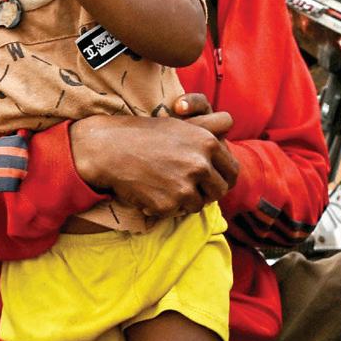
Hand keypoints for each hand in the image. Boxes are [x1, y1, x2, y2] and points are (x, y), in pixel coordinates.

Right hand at [70, 109, 239, 220]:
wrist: (107, 148)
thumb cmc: (142, 135)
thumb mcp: (181, 128)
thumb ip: (205, 145)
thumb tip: (221, 166)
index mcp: (207, 143)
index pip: (232, 171)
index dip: (223, 179)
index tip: (214, 183)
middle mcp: (200, 164)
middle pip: (220, 191)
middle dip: (207, 193)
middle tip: (190, 190)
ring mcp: (185, 185)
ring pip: (198, 204)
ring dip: (185, 201)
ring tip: (164, 187)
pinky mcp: (169, 203)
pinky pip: (175, 212)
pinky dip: (164, 207)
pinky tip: (149, 193)